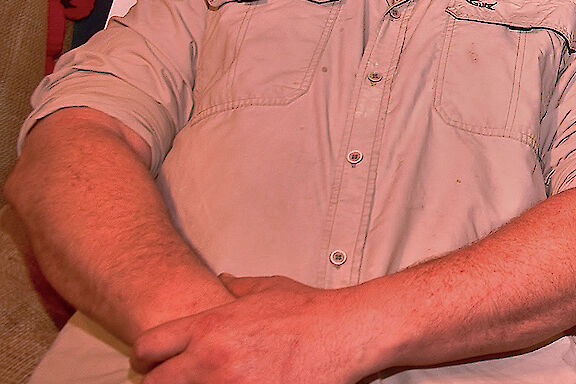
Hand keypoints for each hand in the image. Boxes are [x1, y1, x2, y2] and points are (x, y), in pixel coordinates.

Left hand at [132, 274, 379, 383]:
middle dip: (164, 382)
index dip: (147, 358)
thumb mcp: (266, 288)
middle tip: (180, 380)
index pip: (147, 349)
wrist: (347, 332)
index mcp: (208, 326)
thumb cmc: (310, 310)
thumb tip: (219, 282)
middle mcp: (211, 359)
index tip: (157, 363)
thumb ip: (234, 287)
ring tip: (213, 382)